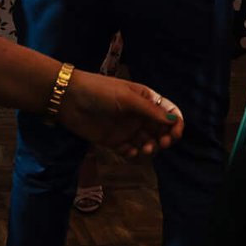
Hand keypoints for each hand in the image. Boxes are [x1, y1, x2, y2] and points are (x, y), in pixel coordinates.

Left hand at [58, 71, 183, 158]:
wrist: (69, 99)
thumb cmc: (100, 92)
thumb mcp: (127, 98)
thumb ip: (150, 111)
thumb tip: (173, 121)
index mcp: (145, 99)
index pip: (168, 113)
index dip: (176, 124)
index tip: (174, 135)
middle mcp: (139, 115)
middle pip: (161, 130)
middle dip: (165, 138)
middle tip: (161, 144)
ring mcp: (127, 128)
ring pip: (148, 142)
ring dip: (151, 148)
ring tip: (144, 149)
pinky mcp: (115, 141)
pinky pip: (130, 150)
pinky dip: (133, 153)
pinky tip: (128, 151)